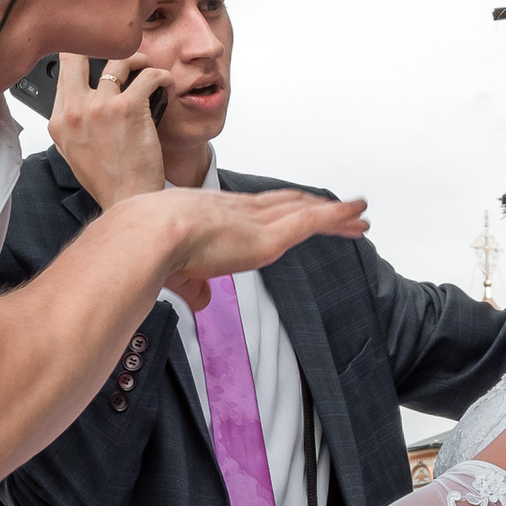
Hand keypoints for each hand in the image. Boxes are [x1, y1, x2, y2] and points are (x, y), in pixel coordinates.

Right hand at [47, 55, 171, 207]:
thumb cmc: (108, 180)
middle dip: (99, 44)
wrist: (129, 200)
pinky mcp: (128, 108)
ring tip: (147, 67)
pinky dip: (161, 75)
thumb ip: (71, 124)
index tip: (96, 52)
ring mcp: (100, 107)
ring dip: (138, 59)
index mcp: (58, 122)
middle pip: (79, 54)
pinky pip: (148, 74)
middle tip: (120, 48)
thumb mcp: (74, 152)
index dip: (80, 57)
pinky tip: (166, 83)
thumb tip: (75, 98)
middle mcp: (74, 111)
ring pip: (119, 58)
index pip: (62, 72)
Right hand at [154, 180, 367, 313]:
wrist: (145, 238)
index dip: (281, 209)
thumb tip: (200, 300)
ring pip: (305, 211)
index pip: (257, 209)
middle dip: (313, 208)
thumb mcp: (172, 271)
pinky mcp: (269, 236)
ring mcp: (255, 222)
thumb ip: (190, 285)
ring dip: (335, 213)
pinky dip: (338, 216)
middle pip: (287, 205)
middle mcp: (239, 211)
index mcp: (214, 215)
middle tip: (340, 212)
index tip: (297, 211)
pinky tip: (357, 214)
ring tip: (360, 214)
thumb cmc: (144, 251)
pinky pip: (312, 221)